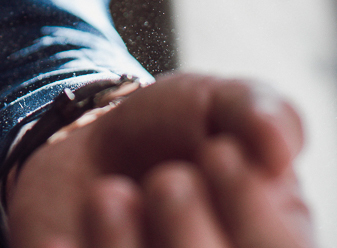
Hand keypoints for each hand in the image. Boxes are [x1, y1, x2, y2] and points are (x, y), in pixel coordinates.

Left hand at [6, 73, 314, 246]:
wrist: (90, 146)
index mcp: (275, 245)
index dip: (249, 208)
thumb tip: (276, 148)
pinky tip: (61, 236)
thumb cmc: (173, 130)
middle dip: (188, 232)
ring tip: (108, 195)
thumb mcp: (221, 103)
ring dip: (124, 246)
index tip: (217, 152)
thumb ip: (261, 112)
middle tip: (165, 179)